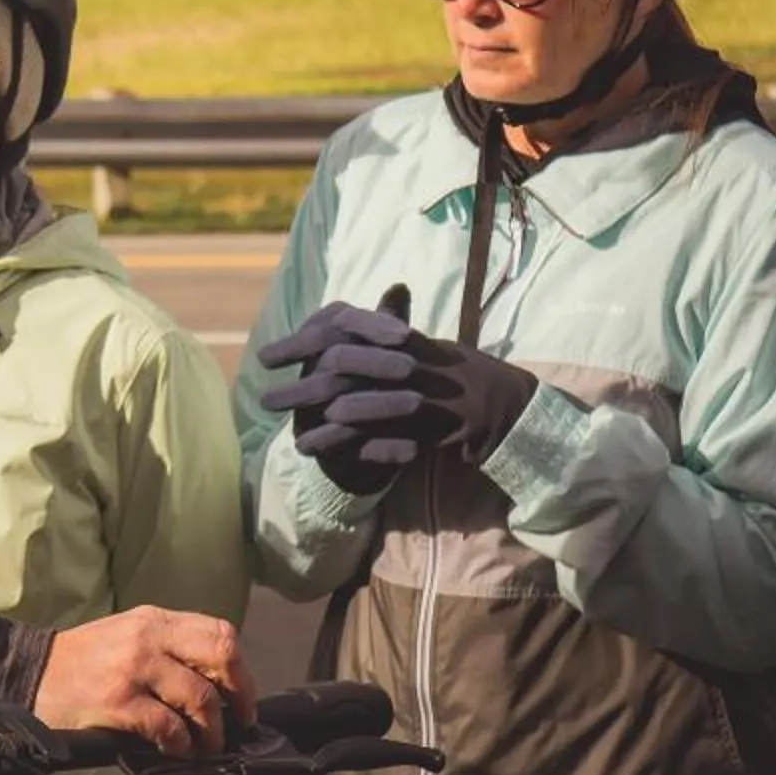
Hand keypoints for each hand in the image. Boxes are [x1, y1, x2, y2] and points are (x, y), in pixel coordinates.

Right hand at [34, 606, 257, 756]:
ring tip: (205, 747)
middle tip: (237, 724)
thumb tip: (218, 685)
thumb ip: (169, 648)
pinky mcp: (119, 701)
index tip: (243, 699)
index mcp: (155, 620)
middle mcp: (148, 637)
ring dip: (211, 732)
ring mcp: (134, 668)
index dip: (240, 671)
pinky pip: (168, 726)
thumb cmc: (83, 661)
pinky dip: (181, 744)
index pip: (219, 633)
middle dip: (239, 697)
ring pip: (201, 698)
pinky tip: (176, 750)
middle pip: (221, 657)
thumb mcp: (128, 635)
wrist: (30, 674)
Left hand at [258, 285, 539, 489]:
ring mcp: (422, 393)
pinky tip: (337, 461)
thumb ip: (386, 331)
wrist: (511, 403)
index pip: (341, 335)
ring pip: (362, 407)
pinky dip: (360, 449)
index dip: (300, 344)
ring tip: (292, 439)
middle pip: (342, 368)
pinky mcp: (434, 427)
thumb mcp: (421, 347)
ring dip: (324, 425)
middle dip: (301, 386)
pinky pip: (390, 438)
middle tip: (265, 400)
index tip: (267, 357)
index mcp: (400, 339)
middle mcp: (408, 362)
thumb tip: (351, 313)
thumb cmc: (461, 374)